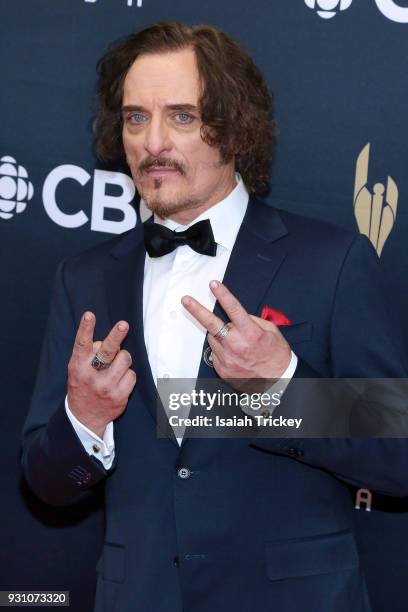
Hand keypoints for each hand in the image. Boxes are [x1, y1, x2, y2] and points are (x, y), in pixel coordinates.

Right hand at [67, 312, 135, 437]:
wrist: (84, 418)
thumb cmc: (83, 386)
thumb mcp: (78, 369)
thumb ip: (91, 354)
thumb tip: (113, 340)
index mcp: (78, 366)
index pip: (82, 344)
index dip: (86, 328)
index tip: (89, 315)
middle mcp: (91, 376)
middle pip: (107, 351)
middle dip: (116, 336)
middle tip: (123, 324)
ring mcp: (106, 387)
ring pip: (125, 358)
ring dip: (123, 358)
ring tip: (116, 366)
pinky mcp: (119, 396)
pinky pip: (132, 375)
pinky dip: (128, 375)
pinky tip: (119, 382)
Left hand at [181, 281, 290, 390]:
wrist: (277, 381)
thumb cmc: (275, 355)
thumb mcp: (270, 331)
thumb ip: (251, 320)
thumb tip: (235, 316)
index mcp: (250, 333)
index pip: (233, 309)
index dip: (223, 295)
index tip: (214, 284)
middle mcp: (237, 345)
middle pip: (211, 324)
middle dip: (197, 310)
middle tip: (186, 300)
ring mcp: (228, 359)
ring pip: (213, 338)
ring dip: (219, 335)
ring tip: (234, 341)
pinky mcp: (222, 369)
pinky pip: (215, 353)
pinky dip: (221, 349)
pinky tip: (234, 354)